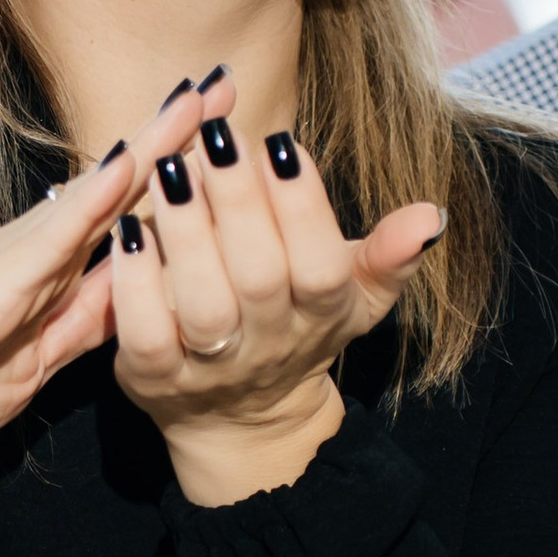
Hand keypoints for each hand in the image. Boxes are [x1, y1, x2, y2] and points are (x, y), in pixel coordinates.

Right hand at [0, 81, 206, 493]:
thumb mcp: (33, 362)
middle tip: (226, 84)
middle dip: (174, 137)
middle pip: (119, 186)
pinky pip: (56, 236)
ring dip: (150, 146)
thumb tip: (129, 293)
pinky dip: (97, 198)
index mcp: (48, 276)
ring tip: (197, 98)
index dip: (174, 177)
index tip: (222, 136)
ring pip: (98, 194)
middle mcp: (35, 253)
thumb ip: (80, 323)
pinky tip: (131, 163)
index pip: (123, 216)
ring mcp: (15, 260)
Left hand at [109, 89, 444, 503]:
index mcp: (322, 315)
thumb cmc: (299, 326)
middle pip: (260, 277)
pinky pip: (143, 335)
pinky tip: (125, 231)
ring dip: (186, 236)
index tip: (280, 143)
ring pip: (203, 306)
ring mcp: (211, 366)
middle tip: (216, 137)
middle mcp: (269, 344)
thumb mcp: (355, 295)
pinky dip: (134, 285)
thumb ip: (390, 254)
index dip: (303, 209)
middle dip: (239, 203)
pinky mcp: (154, 379)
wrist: (243, 420)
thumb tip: (432, 215)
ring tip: (170, 169)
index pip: (322, 266)